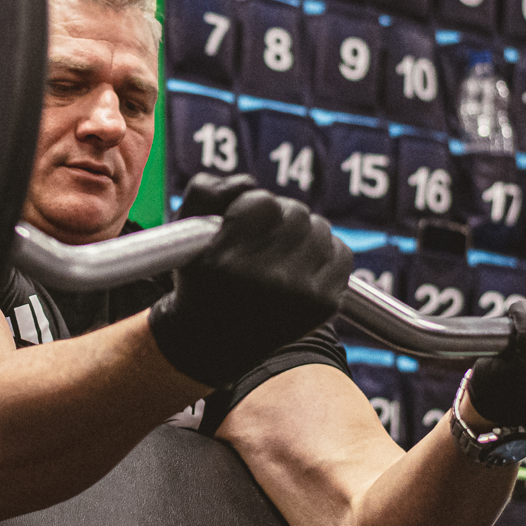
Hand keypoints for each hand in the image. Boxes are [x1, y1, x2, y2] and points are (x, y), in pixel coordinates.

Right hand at [148, 174, 351, 385]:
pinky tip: (304, 265)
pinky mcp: (324, 305)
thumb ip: (206, 190)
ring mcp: (298, 295)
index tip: (245, 222)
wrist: (217, 342)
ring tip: (284, 251)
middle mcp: (263, 281)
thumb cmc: (202, 277)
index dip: (254, 207)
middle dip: (281, 219)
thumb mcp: (184, 230)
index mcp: (224, 261)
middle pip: (296, 212)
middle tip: (266, 236)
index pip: (263, 202)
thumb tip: (248, 183)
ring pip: (321, 229)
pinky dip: (326, 253)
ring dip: (304, 234)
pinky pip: (341, 254)